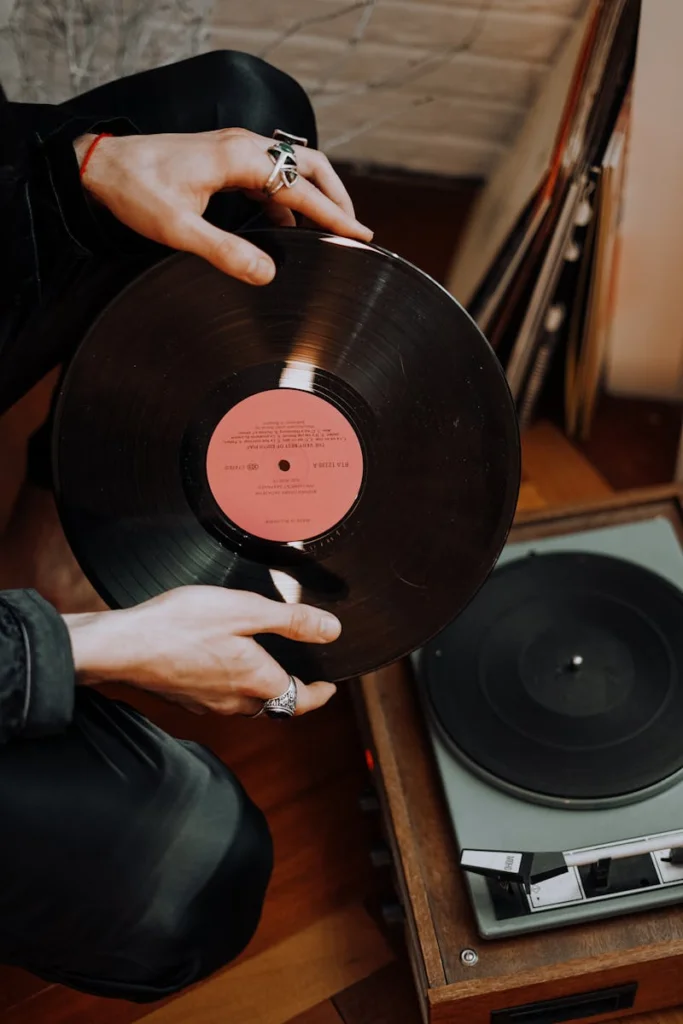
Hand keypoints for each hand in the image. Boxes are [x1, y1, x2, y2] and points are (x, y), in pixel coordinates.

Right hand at [64, 586, 339, 716]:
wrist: (122, 647)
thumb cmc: (181, 625)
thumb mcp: (245, 610)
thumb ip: (291, 620)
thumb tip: (332, 631)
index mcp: (257, 681)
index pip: (301, 701)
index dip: (320, 695)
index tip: (330, 687)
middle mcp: (234, 700)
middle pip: (275, 705)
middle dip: (291, 692)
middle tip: (302, 676)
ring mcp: (206, 703)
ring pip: (245, 704)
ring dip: (261, 691)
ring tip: (264, 667)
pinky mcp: (183, 697)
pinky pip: (218, 698)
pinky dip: (231, 686)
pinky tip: (220, 665)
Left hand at [73, 128, 372, 284]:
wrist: (102, 166)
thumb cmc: (136, 191)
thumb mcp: (179, 230)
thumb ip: (226, 252)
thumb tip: (268, 274)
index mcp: (238, 157)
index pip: (302, 187)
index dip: (335, 213)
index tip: (362, 234)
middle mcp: (243, 146)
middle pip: (310, 165)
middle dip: (337, 197)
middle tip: (355, 230)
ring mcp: (235, 149)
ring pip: (293, 168)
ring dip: (315, 196)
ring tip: (330, 230)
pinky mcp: (226, 158)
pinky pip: (271, 176)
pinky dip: (289, 199)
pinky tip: (288, 227)